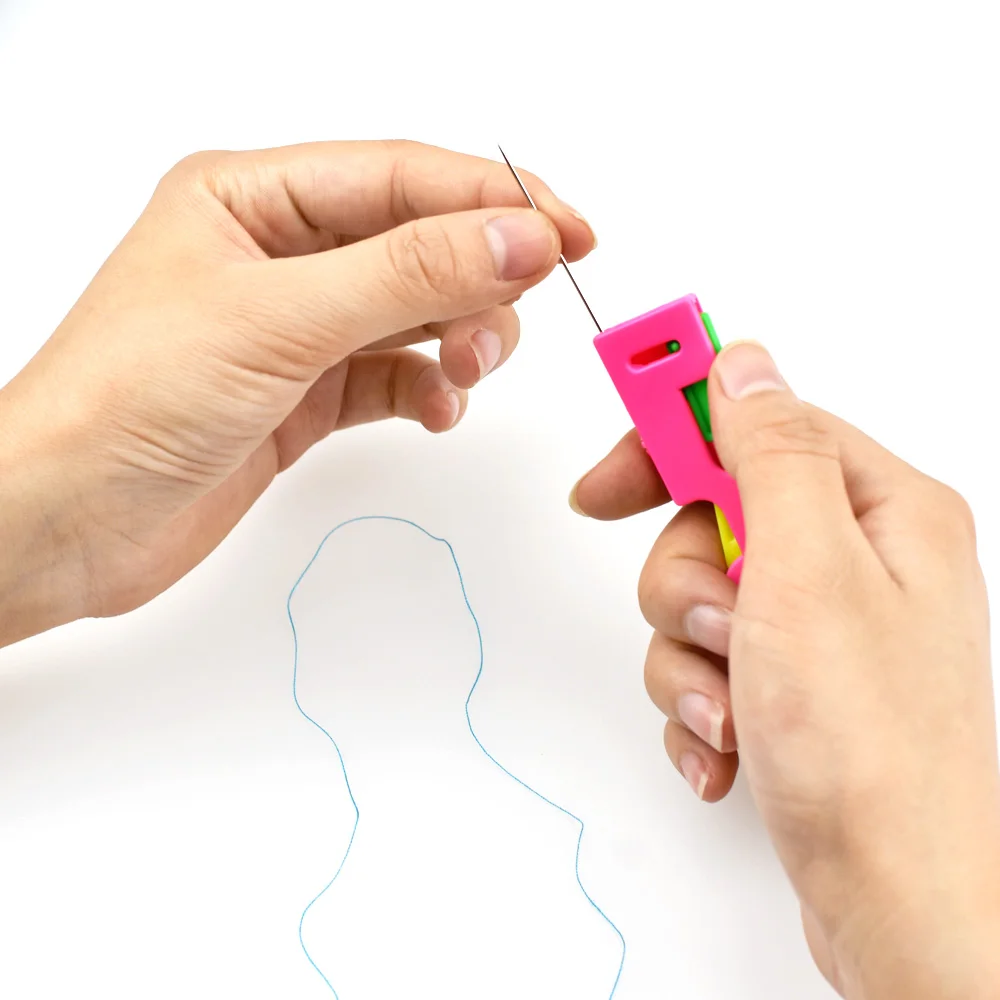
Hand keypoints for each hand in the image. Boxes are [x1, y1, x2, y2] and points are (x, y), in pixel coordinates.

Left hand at [0, 140, 594, 645]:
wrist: (65, 523)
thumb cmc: (123, 402)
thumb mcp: (279, 318)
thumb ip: (411, 273)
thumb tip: (518, 235)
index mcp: (252, 199)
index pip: (402, 177)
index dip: (493, 199)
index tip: (568, 231)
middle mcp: (278, 257)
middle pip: (419, 242)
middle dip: (479, 277)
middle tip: (511, 317)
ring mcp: (296, 329)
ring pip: (417, 312)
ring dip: (461, 337)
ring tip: (468, 371)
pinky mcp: (305, 395)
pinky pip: (397, 376)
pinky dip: (430, 391)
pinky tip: (436, 410)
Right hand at [571, 342, 999, 998]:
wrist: (895, 899)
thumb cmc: (870, 745)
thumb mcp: (807, 568)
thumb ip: (770, 450)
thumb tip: (741, 365)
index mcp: (880, 511)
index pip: (755, 425)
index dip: (672, 439)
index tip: (610, 475)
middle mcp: (856, 562)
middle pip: (712, 518)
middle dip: (686, 581)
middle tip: (716, 624)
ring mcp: (821, 628)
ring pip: (696, 598)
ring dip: (690, 657)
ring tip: (733, 706)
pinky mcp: (790, 686)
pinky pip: (705, 663)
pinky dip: (701, 704)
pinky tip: (732, 747)